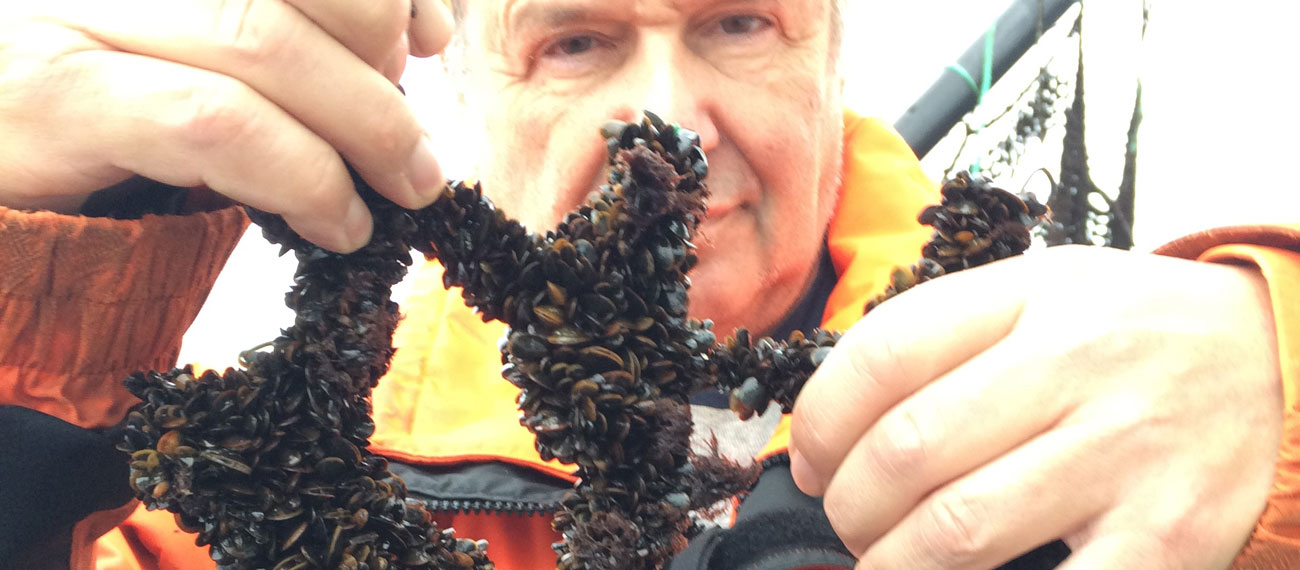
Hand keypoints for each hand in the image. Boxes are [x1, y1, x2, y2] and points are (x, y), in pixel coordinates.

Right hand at [0, 0, 454, 251]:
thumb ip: (281, 36)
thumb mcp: (192, 60)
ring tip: (402, 188)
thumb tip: (418, 31)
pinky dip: (302, 176)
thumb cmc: (96, 131)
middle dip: (381, 65)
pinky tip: (337, 223)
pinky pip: (214, 124)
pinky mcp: (51, 97)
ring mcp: (64, 13)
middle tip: (417, 150)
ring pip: (262, 41)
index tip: (428, 34)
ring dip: (366, 126)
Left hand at [789, 245, 1282, 568]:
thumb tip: (838, 424)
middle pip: (906, 448)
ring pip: (957, 528)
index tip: (811, 459)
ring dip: (890, 564)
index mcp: (1034, 296)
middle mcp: (1076, 364)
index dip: (821, 421)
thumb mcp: (1051, 292)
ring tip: (882, 565)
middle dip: (848, 505)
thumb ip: (950, 337)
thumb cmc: (1141, 337)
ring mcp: (1125, 451)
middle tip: (848, 521)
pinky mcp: (1168, 533)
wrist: (1289, 365)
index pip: (882, 353)